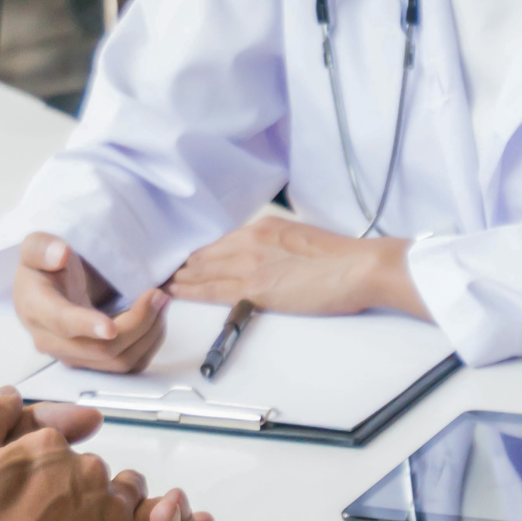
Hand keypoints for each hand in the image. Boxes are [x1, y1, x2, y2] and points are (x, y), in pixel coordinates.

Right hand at [13, 232, 169, 371]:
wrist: (43, 290)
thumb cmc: (44, 268)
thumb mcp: (37, 247)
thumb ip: (43, 247)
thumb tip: (59, 254)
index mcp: (37, 310)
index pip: (62, 323)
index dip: (87, 326)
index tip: (110, 328)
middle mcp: (52, 341)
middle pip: (102, 349)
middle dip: (138, 323)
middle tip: (158, 295)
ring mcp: (73, 357)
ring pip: (120, 361)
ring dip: (148, 334)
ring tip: (160, 302)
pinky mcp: (93, 363)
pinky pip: (129, 365)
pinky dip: (148, 344)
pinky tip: (154, 320)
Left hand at [165, 215, 429, 318]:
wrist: (359, 268)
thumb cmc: (342, 259)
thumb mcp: (302, 240)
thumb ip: (277, 248)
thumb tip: (268, 263)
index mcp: (264, 227)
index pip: (220, 242)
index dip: (199, 254)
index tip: (185, 261)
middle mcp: (250, 240)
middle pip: (205, 255)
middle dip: (183, 265)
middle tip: (163, 273)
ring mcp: (248, 263)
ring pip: (201, 271)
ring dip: (180, 278)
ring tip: (161, 285)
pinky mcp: (252, 288)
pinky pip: (209, 290)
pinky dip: (187, 291)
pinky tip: (173, 293)